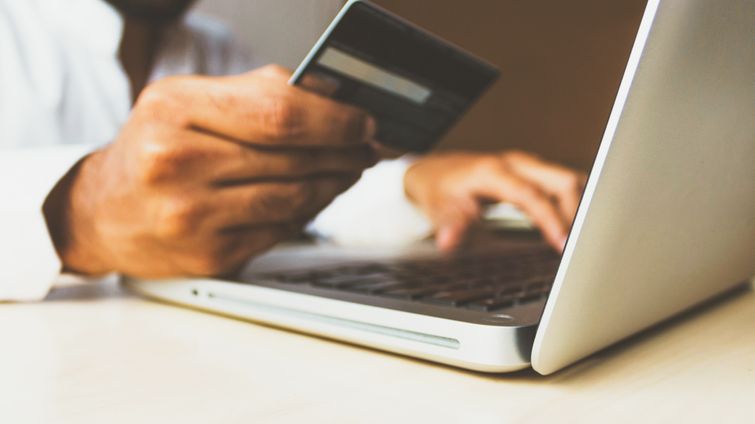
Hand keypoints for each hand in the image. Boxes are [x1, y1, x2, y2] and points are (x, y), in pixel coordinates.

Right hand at [44, 65, 376, 277]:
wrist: (102, 212)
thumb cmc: (153, 149)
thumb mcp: (188, 102)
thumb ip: (258, 93)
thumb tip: (334, 97)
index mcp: (174, 109)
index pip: (279, 112)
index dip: (335, 119)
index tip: (364, 121)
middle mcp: (176, 163)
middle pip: (293, 156)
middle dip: (345, 151)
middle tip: (367, 147)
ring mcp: (191, 216)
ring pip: (294, 198)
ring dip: (334, 183)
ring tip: (348, 170)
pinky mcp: (208, 255)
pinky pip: (280, 230)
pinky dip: (307, 212)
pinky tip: (315, 197)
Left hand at [404, 151, 586, 251]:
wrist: (436, 172)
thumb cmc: (439, 189)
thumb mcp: (438, 208)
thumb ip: (449, 224)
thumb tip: (448, 241)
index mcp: (494, 171)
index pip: (532, 195)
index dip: (551, 219)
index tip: (563, 244)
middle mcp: (516, 163)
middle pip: (562, 180)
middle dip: (577, 212)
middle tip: (582, 246)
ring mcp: (527, 166)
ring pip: (568, 180)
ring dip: (580, 207)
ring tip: (585, 239)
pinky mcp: (533, 173)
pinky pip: (563, 185)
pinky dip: (574, 204)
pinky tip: (576, 227)